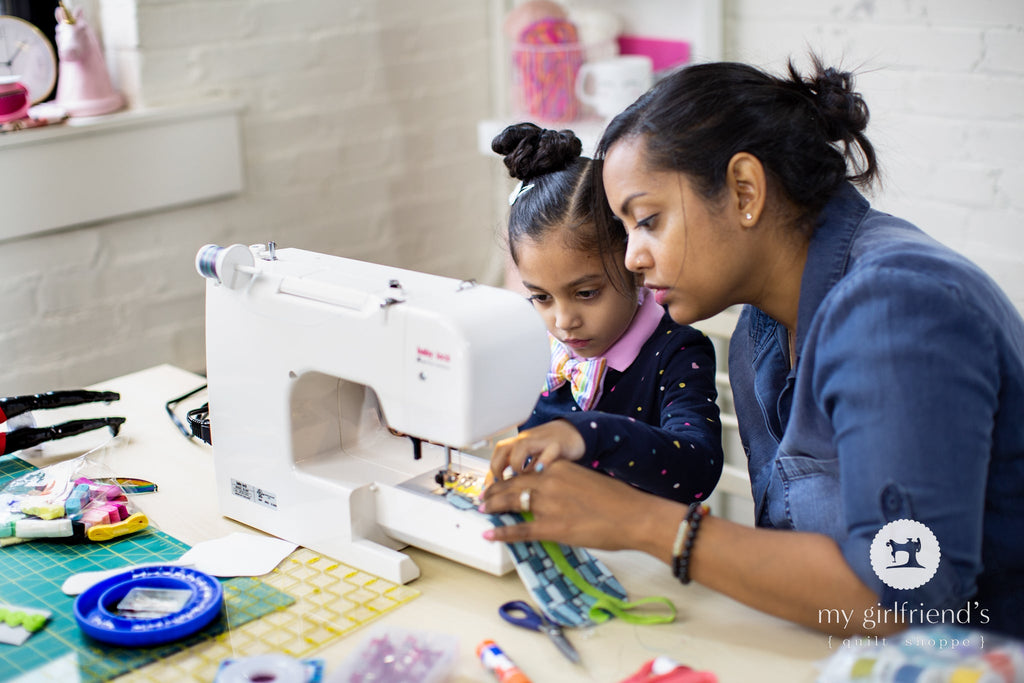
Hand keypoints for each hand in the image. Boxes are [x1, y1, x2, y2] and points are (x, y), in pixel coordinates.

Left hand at [480, 459, 678, 555]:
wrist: (634, 516)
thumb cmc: (618, 501)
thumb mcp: (588, 479)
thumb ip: (567, 481)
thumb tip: (556, 492)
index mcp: (559, 467)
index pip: (525, 470)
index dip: (508, 477)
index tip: (500, 481)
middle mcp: (549, 481)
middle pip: (512, 484)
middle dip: (494, 491)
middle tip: (483, 496)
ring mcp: (548, 504)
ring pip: (511, 503)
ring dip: (492, 506)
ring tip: (482, 508)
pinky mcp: (551, 527)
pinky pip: (519, 530)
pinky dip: (501, 532)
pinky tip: (489, 533)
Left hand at [488, 419, 585, 480]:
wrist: (575, 432)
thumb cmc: (552, 447)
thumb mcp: (532, 458)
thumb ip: (520, 470)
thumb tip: (503, 489)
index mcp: (519, 443)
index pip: (498, 453)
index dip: (492, 470)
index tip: (492, 486)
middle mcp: (527, 440)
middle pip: (503, 447)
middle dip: (498, 467)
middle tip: (502, 483)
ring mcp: (542, 441)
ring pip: (521, 446)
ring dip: (516, 463)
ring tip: (521, 477)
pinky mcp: (558, 445)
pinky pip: (549, 451)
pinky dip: (543, 461)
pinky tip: (541, 471)